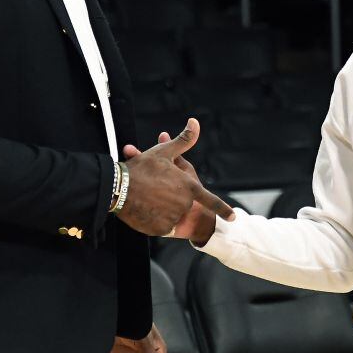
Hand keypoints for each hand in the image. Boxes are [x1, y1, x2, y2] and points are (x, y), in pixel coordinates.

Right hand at [117, 118, 234, 236]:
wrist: (118, 189)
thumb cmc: (143, 168)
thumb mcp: (164, 152)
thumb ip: (184, 140)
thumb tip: (195, 121)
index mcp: (190, 186)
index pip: (211, 200)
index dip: (223, 209)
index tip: (234, 218)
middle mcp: (185, 205)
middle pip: (181, 203)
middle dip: (169, 197)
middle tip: (152, 188)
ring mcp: (173, 218)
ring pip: (170, 215)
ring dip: (160, 209)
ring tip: (144, 197)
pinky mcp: (160, 230)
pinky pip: (160, 225)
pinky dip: (153, 219)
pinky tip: (142, 208)